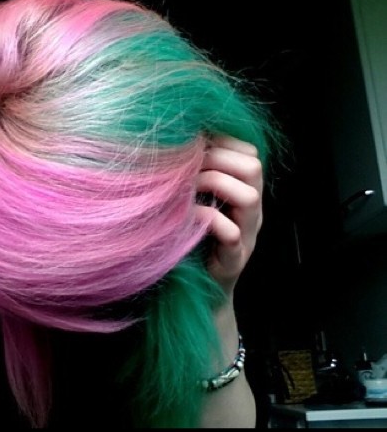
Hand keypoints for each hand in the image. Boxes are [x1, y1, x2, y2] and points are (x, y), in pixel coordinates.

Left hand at [195, 135, 263, 298]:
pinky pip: (232, 234)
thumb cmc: (193, 239)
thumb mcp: (197, 201)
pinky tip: (190, 217)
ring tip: (189, 187)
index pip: (249, 152)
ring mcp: (247, 235)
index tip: (192, 144)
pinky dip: (209, 220)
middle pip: (253, 167)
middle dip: (217, 159)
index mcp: (245, 192)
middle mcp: (251, 211)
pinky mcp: (234, 260)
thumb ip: (197, 176)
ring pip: (250, 197)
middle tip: (188, 167)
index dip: (222, 142)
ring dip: (215, 184)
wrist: (199, 289)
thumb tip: (178, 142)